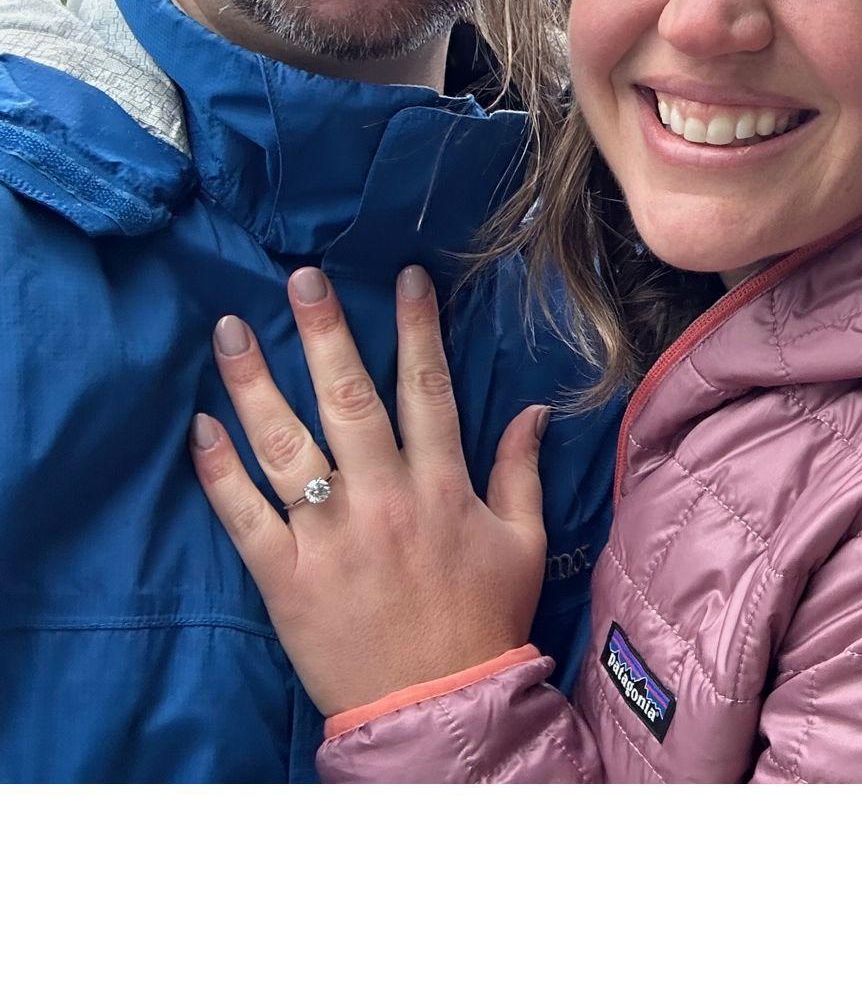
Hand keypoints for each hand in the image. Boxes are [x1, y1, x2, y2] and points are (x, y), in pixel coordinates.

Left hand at [191, 263, 548, 717]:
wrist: (438, 709)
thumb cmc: (484, 622)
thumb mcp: (522, 541)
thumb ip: (521, 470)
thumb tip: (533, 409)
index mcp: (443, 487)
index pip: (427, 390)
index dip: (417, 329)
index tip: (405, 278)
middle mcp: (384, 500)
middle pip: (348, 399)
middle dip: (323, 333)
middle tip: (299, 279)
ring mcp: (330, 537)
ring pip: (286, 446)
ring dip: (255, 384)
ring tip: (228, 332)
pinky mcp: (285, 578)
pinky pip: (246, 515)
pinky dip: (220, 470)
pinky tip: (201, 426)